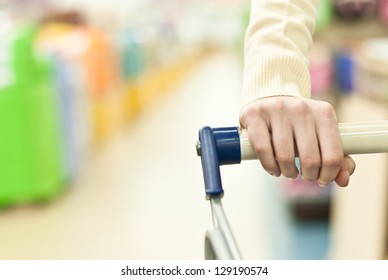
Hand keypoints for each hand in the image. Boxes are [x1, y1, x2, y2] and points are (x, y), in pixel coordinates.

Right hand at [239, 96, 354, 186]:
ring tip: (288, 172)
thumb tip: (343, 181)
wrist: (269, 98)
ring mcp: (277, 110)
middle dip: (308, 175)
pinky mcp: (255, 114)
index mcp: (324, 113)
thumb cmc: (298, 123)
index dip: (329, 176)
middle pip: (310, 159)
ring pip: (285, 157)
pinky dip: (269, 166)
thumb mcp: (320, 134)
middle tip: (304, 175)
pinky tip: (274, 169)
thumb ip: (336, 158)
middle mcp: (302, 108)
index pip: (333, 156)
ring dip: (288, 172)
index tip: (321, 179)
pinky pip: (263, 150)